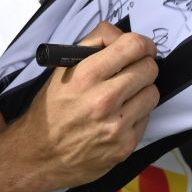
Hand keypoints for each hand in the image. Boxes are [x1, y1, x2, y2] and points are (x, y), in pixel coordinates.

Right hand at [0, 23, 158, 191]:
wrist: (39, 154)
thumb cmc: (53, 107)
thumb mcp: (64, 67)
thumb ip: (95, 43)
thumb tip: (123, 37)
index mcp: (86, 75)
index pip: (134, 46)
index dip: (143, 44)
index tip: (142, 48)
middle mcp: (103, 100)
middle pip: (149, 68)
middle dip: (143, 66)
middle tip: (133, 71)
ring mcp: (116, 125)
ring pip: (153, 92)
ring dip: (142, 91)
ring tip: (125, 95)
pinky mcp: (125, 146)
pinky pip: (147, 117)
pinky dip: (137, 114)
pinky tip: (119, 116)